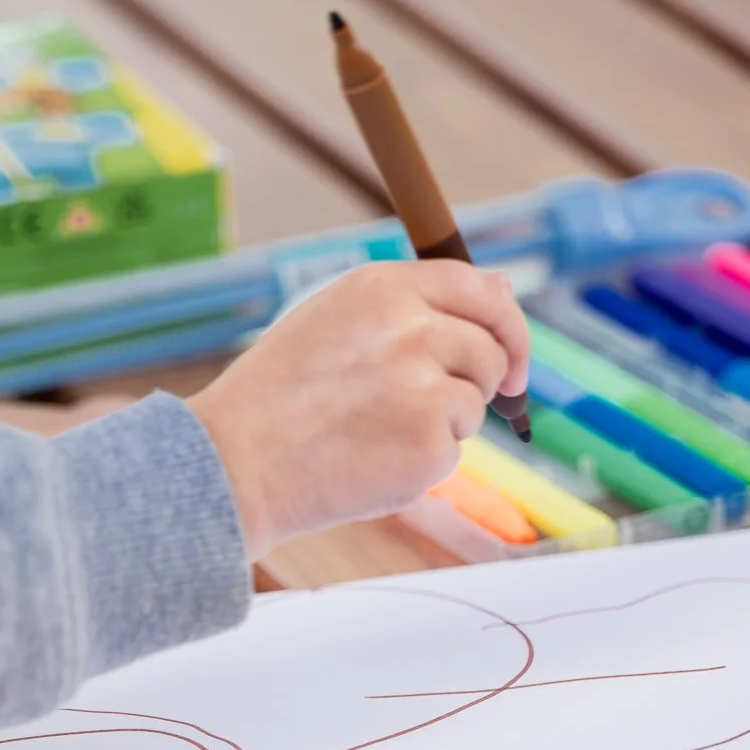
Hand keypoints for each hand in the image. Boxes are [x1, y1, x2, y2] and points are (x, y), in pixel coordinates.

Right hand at [187, 261, 529, 558]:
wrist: (237, 462)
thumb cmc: (282, 397)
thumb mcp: (340, 322)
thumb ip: (418, 305)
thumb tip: (502, 286)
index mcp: (384, 288)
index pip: (480, 288)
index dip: (506, 324)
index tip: (512, 358)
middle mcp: (410, 328)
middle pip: (491, 350)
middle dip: (485, 382)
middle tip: (445, 409)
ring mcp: (423, 385)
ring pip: (474, 404)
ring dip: (444, 425)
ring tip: (377, 432)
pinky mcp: (430, 443)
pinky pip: (452, 452)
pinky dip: (422, 464)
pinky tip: (372, 461)